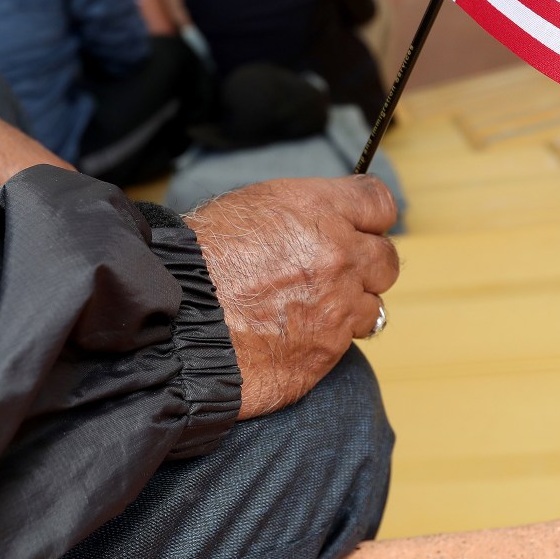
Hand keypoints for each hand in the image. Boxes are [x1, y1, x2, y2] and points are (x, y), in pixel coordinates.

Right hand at [184, 176, 399, 419]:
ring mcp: (338, 309)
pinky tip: (290, 335)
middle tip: (333, 272)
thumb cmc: (197, 259)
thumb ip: (305, 213)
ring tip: (308, 309)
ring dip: (349, 308)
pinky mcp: (327, 354)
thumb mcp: (252, 207)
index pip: (380, 205)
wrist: (174, 322)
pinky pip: (345, 345)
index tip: (359, 226)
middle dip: (364, 265)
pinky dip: (325, 340)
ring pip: (373, 308)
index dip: (368, 217)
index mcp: (321, 212)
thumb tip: (327, 220)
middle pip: (386, 260)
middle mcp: (340, 257)